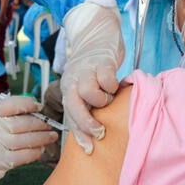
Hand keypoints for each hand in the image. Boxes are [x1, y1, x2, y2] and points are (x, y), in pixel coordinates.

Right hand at [0, 96, 57, 184]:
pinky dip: (35, 152)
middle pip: (21, 123)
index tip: (38, 106)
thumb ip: (6, 114)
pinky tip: (40, 149)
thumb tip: (34, 110)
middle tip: (50, 124)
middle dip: (40, 124)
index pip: (10, 104)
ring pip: (25, 140)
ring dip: (42, 138)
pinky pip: (23, 156)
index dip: (27, 103)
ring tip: (50, 136)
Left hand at [61, 2, 124, 153]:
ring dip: (103, 100)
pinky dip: (113, 86)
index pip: (70, 116)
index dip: (78, 135)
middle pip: (74, 107)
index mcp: (68, 90)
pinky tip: (116, 84)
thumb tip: (95, 131)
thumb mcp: (83, 85)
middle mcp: (73, 81)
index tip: (88, 149)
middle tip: (100, 131)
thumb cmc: (92, 67)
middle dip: (87, 124)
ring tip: (109, 97)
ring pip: (90, 95)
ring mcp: (86, 71)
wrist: (96, 35)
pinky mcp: (102, 62)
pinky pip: (107, 80)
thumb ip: (86, 104)